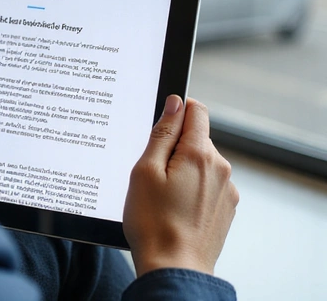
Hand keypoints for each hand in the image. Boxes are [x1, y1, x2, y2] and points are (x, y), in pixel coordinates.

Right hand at [123, 96, 238, 276]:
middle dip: (173, 147)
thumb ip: (161, 133)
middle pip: (196, 139)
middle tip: (150, 173)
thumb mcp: (145, 171)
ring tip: (160, 197)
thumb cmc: (153, 223)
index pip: (196, 110)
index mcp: (199, 154)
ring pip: (201, 164)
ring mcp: (227, 191)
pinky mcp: (226, 209)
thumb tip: (175, 103)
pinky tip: (173, 210)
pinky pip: (207, 186)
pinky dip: (191, 190)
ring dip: (182, 170)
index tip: (160, 125)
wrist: (174, 269)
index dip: (176, 111)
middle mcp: (221, 168)